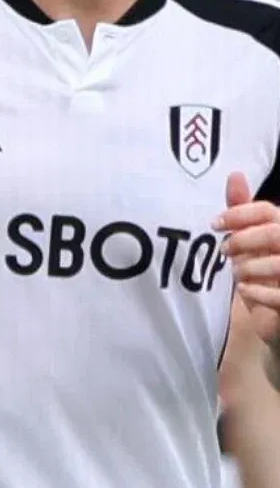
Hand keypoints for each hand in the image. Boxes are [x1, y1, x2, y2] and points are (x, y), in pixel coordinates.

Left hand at [220, 171, 279, 345]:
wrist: (269, 314)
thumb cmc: (259, 270)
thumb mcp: (249, 238)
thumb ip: (242, 210)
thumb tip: (235, 174)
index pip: (267, 210)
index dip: (238, 214)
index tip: (214, 224)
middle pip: (274, 233)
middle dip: (242, 241)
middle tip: (225, 251)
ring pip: (278, 263)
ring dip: (247, 268)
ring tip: (236, 274)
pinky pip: (278, 295)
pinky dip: (256, 292)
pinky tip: (245, 290)